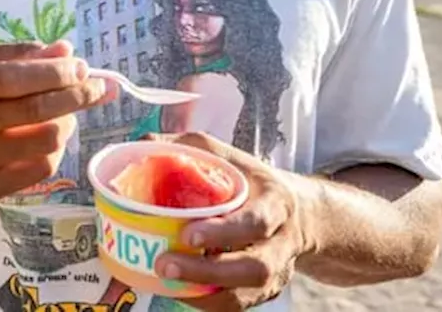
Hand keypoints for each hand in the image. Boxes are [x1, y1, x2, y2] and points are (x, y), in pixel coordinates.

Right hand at [0, 41, 110, 199]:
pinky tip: (49, 136)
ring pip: (45, 143)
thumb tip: (66, 51)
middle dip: (73, 96)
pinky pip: (42, 170)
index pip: (12, 79)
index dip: (53, 73)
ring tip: (65, 113)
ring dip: (66, 123)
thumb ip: (23, 55)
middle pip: (33, 112)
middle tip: (95, 87)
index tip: (81, 67)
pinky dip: (55, 149)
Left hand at [149, 132, 313, 310]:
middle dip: (208, 271)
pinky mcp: (265, 290)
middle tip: (164, 264)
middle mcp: (280, 242)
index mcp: (275, 203)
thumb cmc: (251, 181)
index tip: (188, 235)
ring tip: (166, 283)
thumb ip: (187, 148)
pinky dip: (209, 304)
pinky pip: (239, 305)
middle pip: (254, 268)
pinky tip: (179, 293)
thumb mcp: (226, 155)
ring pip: (247, 294)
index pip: (257, 222)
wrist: (300, 213)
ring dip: (205, 293)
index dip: (225, 232)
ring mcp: (275, 271)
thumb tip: (141, 145)